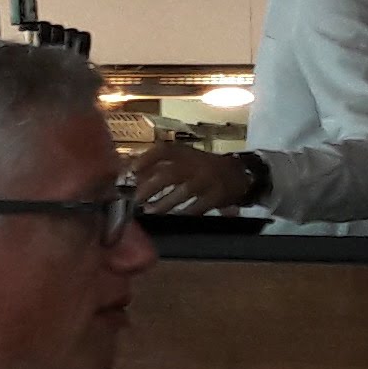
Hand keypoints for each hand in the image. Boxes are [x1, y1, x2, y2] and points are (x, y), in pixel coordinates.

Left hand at [129, 141, 250, 215]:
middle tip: (136, 199)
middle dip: (150, 187)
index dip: (147, 158)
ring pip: (184, 192)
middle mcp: (196, 163)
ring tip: (149, 211)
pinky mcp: (217, 195)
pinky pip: (198, 206)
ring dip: (164, 203)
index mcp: (185, 152)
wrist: (238, 174)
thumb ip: (159, 164)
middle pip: (171, 173)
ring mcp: (208, 179)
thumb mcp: (183, 159)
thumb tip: (129, 172)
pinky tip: (174, 218)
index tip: (132, 170)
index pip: (165, 150)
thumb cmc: (201, 167)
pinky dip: (184, 213)